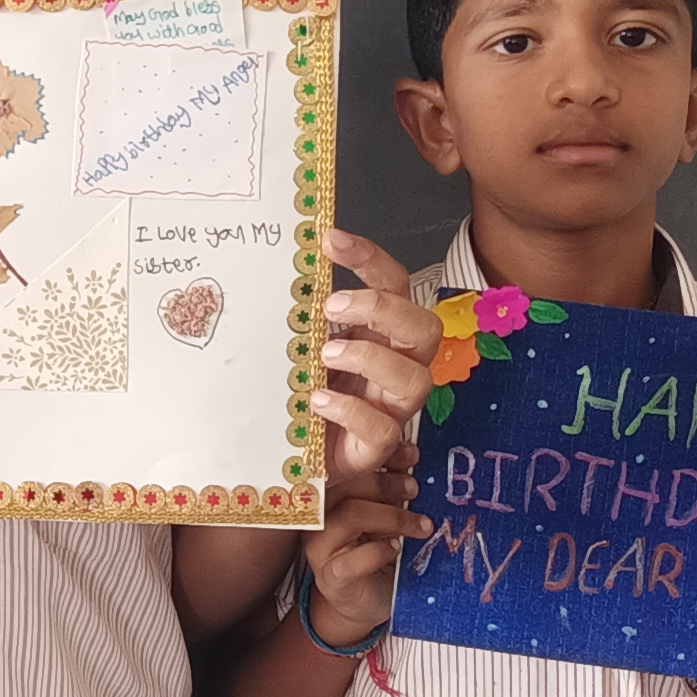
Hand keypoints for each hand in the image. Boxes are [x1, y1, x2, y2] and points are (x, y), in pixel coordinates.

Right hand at [299, 463, 423, 639]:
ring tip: (420, 525)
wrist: (365, 598)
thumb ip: (389, 487)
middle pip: (347, 486)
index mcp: (327, 495)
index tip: (411, 455)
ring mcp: (320, 548)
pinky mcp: (331, 578)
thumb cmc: (375, 549)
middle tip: (414, 490)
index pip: (346, 466)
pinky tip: (396, 549)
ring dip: (393, 517)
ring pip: (350, 516)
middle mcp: (317, 518)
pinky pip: (351, 560)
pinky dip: (379, 551)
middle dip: (387, 484)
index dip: (380, 456)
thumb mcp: (385, 512)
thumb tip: (409, 456)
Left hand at [310, 229, 436, 481]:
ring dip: (370, 357)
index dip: (371, 259)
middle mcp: (395, 367)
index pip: (395, 285)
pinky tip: (318, 400)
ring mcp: (390, 408)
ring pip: (416, 378)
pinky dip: (351, 409)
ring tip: (326, 354)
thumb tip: (272, 272)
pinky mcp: (375, 447)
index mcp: (379, 335)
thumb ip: (301, 318)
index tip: (331, 240)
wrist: (293, 455)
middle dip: (382, 308)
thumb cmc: (302, 394)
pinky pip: (383, 429)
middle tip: (331, 305)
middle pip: (425, 327)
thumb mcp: (300, 346)